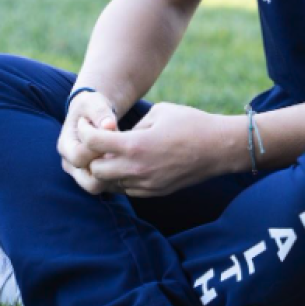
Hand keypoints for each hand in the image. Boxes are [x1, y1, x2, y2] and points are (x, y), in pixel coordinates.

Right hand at [56, 90, 118, 194]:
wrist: (90, 114)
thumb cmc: (91, 107)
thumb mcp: (93, 102)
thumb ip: (100, 112)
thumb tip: (109, 126)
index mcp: (65, 144)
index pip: (80, 156)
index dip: (98, 149)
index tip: (113, 136)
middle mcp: (69, 163)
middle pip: (88, 181)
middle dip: (107, 168)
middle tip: (120, 153)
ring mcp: (79, 173)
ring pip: (96, 187)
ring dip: (111, 176)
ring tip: (121, 158)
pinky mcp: (91, 176)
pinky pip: (104, 185)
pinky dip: (114, 177)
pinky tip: (124, 162)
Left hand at [81, 102, 233, 196]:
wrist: (219, 148)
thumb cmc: (190, 123)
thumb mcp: (158, 112)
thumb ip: (133, 125)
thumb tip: (118, 135)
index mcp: (135, 145)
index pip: (93, 143)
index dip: (84, 132)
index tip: (85, 124)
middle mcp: (136, 169)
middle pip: (95, 170)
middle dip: (91, 156)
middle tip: (95, 142)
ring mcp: (146, 185)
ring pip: (109, 184)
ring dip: (105, 170)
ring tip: (109, 154)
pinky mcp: (154, 193)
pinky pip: (126, 190)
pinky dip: (120, 178)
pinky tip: (127, 164)